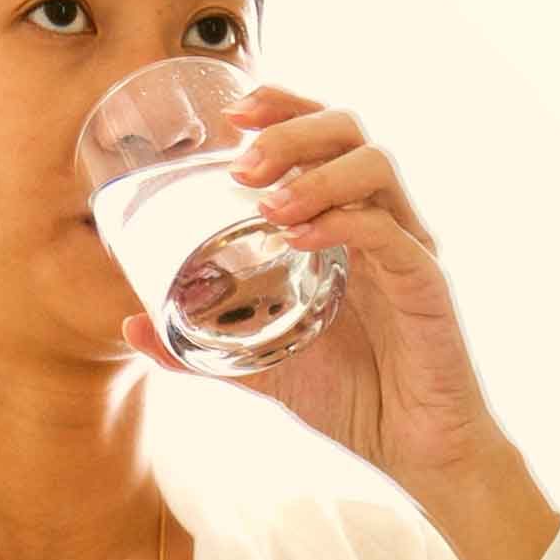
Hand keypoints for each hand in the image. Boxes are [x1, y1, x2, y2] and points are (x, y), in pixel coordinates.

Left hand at [119, 84, 508, 494]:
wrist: (418, 451)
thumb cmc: (355, 399)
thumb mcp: (264, 367)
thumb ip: (203, 348)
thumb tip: (131, 325)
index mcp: (347, 225)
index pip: (324, 136)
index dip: (283, 108)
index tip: (232, 113)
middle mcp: (383, 222)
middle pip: (350, 131)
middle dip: (290, 129)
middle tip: (240, 163)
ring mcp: (409, 248)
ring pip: (376, 166)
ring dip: (314, 172)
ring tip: (266, 203)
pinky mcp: (428, 282)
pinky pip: (391, 232)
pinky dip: (343, 222)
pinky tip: (300, 238)